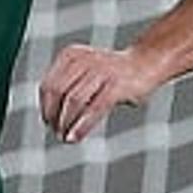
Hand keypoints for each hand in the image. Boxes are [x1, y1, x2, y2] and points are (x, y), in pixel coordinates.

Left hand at [38, 44, 161, 142]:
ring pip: (73, 101)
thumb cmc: (113, 74)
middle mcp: (85, 60)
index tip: (48, 122)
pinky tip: (76, 136)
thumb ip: (67, 88)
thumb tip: (50, 118)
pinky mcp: (117, 85)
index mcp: (72, 55)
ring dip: (66, 123)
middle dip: (54, 116)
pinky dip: (82, 125)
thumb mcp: (85, 73)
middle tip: (56, 132)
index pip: (48, 84)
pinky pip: (94, 108)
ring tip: (66, 137)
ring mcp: (102, 71)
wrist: (147, 62)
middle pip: (58, 92)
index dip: (45, 107)